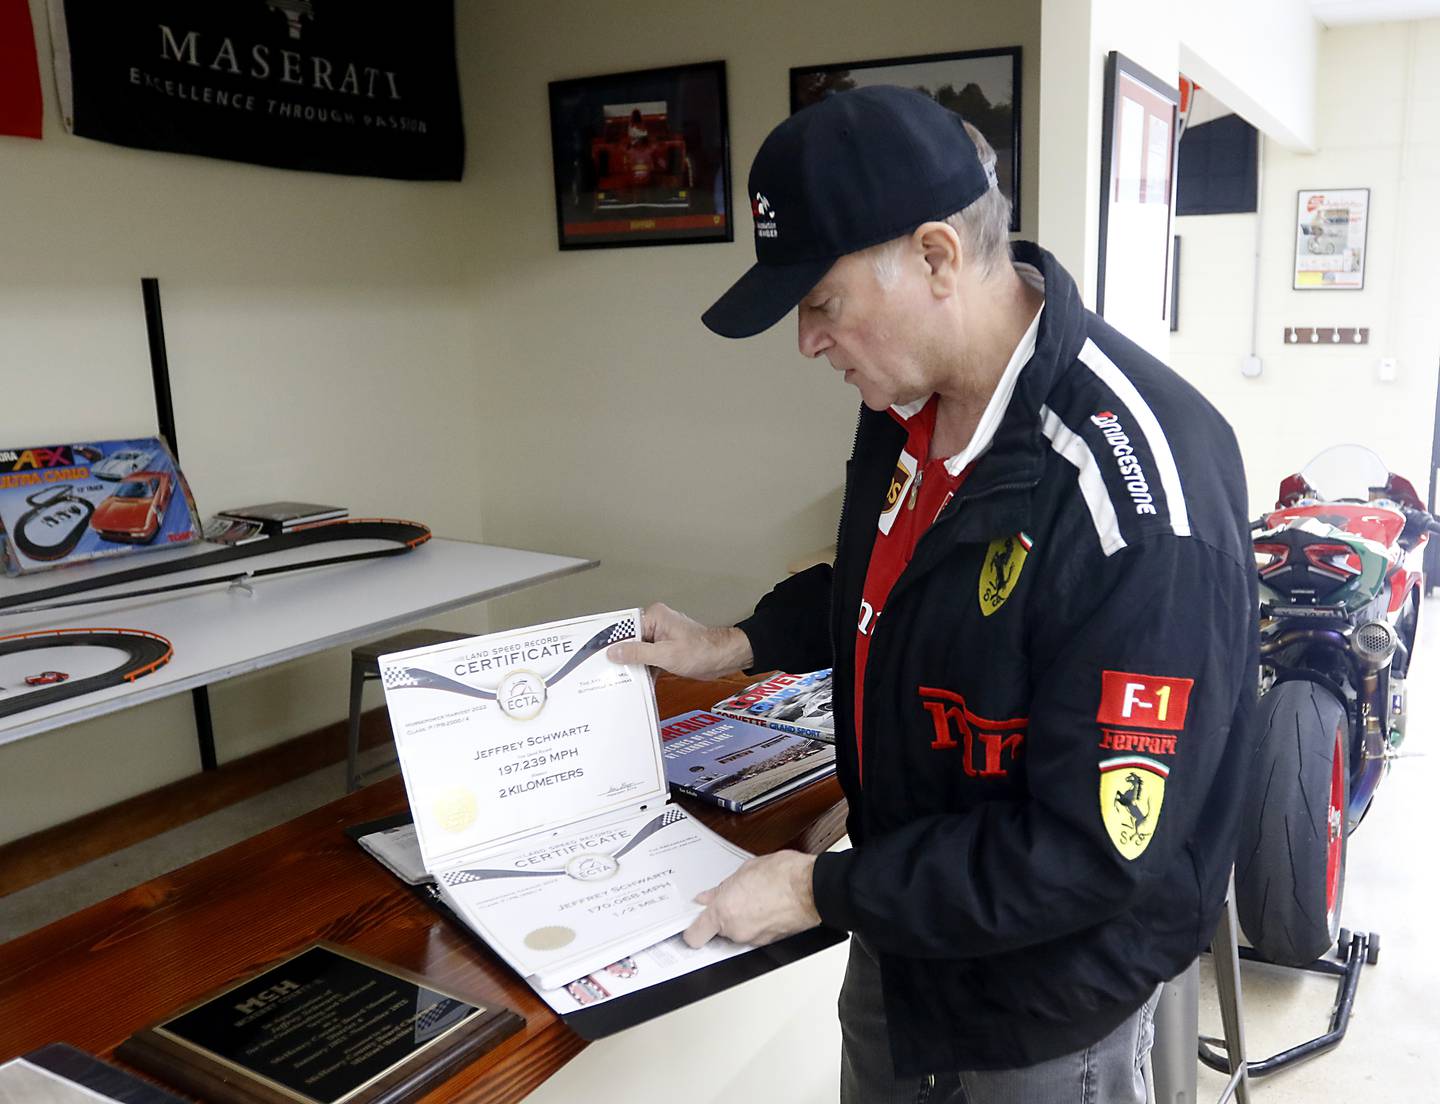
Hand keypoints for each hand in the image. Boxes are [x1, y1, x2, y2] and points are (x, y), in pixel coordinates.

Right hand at [606, 602, 753, 679]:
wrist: (724, 658)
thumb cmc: (701, 651)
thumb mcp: (665, 654)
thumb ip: (638, 653)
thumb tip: (614, 652)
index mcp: (655, 617)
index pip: (625, 628)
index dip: (611, 642)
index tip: (596, 654)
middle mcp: (656, 624)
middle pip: (630, 641)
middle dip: (620, 657)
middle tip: (603, 671)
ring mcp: (661, 638)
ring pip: (639, 652)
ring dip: (633, 666)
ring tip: (617, 679)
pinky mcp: (666, 650)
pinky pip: (649, 660)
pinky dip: (644, 671)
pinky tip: (637, 683)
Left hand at [682, 851, 820, 947]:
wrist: (813, 887)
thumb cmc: (782, 875)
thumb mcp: (744, 871)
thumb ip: (721, 888)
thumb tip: (709, 897)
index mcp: (723, 912)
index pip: (694, 935)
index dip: (690, 929)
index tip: (691, 921)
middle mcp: (736, 931)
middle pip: (717, 932)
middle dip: (722, 916)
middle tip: (731, 897)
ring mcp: (754, 939)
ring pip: (737, 932)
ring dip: (741, 919)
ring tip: (753, 897)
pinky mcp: (770, 941)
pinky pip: (755, 933)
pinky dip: (757, 922)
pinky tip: (765, 904)